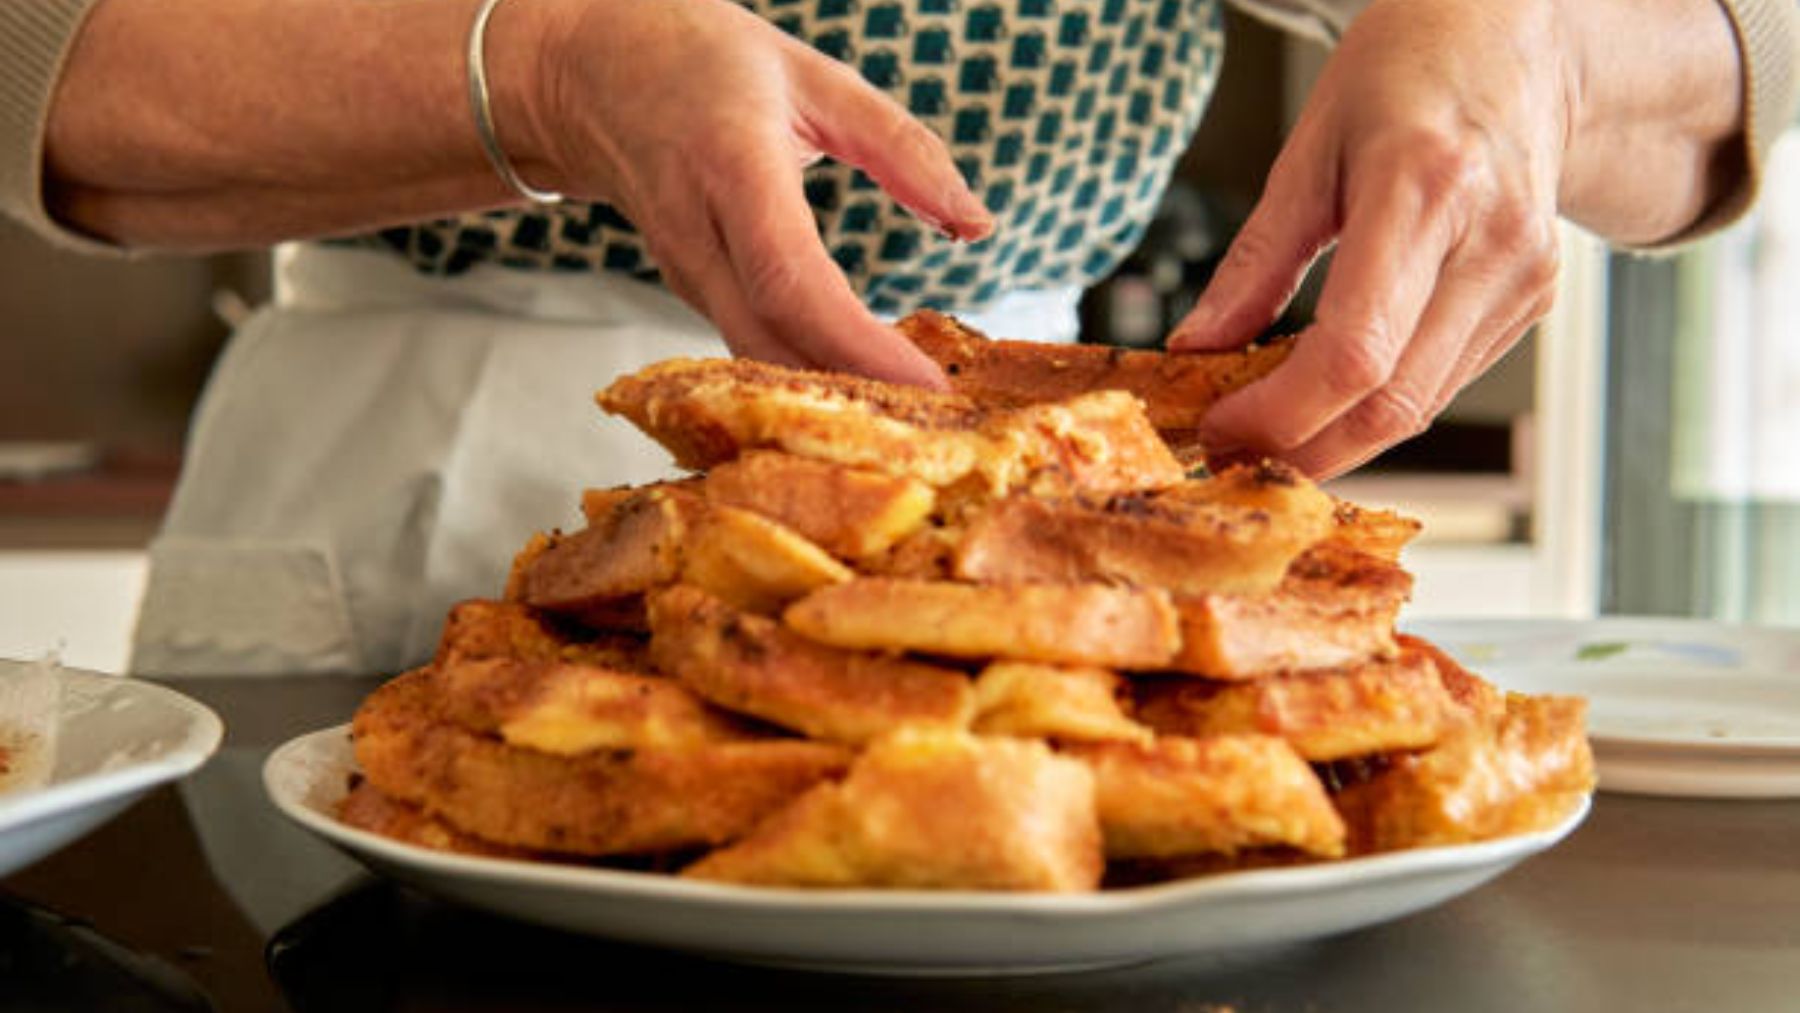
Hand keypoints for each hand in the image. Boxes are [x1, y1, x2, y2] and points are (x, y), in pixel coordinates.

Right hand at [512, 0, 991, 384]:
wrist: (587, 70)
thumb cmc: (700, 59)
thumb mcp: (814, 78)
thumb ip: (901, 147)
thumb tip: (977, 223)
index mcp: (731, 164)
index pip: (792, 280)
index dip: (857, 344)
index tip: (925, 382)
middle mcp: (695, 231)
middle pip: (771, 341)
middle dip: (855, 391)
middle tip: (940, 419)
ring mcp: (682, 269)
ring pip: (757, 355)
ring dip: (832, 391)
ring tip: (916, 412)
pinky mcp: (687, 290)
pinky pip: (748, 344)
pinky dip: (806, 369)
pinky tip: (862, 383)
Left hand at [1167, 0, 1568, 477]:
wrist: (1519, 42)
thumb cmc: (1409, 72)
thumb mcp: (1310, 148)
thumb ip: (1255, 260)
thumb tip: (1196, 347)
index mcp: (1426, 188)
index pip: (1355, 353)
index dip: (1281, 414)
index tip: (1221, 430)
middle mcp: (1491, 242)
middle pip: (1392, 402)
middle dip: (1304, 450)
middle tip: (1233, 455)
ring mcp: (1524, 279)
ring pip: (1420, 407)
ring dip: (1336, 438)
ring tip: (1266, 429)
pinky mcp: (1533, 303)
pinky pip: (1443, 383)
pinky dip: (1376, 405)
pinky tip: (1326, 394)